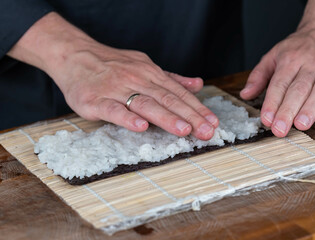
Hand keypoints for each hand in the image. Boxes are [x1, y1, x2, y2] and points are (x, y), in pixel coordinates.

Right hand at [8, 13, 218, 139]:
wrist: (75, 56)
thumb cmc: (112, 65)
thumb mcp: (144, 66)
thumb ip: (171, 78)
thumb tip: (197, 84)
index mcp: (150, 73)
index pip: (178, 93)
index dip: (197, 108)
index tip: (213, 122)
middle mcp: (137, 80)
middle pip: (167, 99)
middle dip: (189, 116)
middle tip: (206, 131)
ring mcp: (116, 89)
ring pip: (144, 104)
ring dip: (165, 117)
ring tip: (184, 130)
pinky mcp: (95, 100)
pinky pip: (113, 110)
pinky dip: (127, 118)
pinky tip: (141, 127)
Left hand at [240, 1, 314, 136]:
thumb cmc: (298, 48)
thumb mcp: (273, 56)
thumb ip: (258, 76)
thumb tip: (245, 95)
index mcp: (290, 60)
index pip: (279, 83)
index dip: (272, 102)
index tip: (266, 119)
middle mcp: (311, 64)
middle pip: (299, 89)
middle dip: (288, 110)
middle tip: (280, 129)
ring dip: (312, 108)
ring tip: (301, 125)